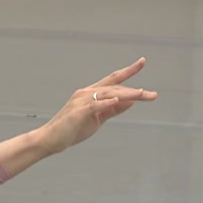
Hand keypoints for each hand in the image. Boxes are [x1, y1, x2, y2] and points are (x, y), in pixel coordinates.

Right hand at [38, 57, 157, 154]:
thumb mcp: (97, 119)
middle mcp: (86, 93)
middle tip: (153, 95)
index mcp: (90, 93)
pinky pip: (94, 105)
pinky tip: (117, 100)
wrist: (50, 140)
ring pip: (108, 94)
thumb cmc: (71, 130)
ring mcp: (81, 102)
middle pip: (115, 87)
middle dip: (135, 90)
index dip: (128, 71)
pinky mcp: (77, 112)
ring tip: (142, 95)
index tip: (142, 62)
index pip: (113, 80)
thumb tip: (130, 102)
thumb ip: (112, 110)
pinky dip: (106, 102)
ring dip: (126, 94)